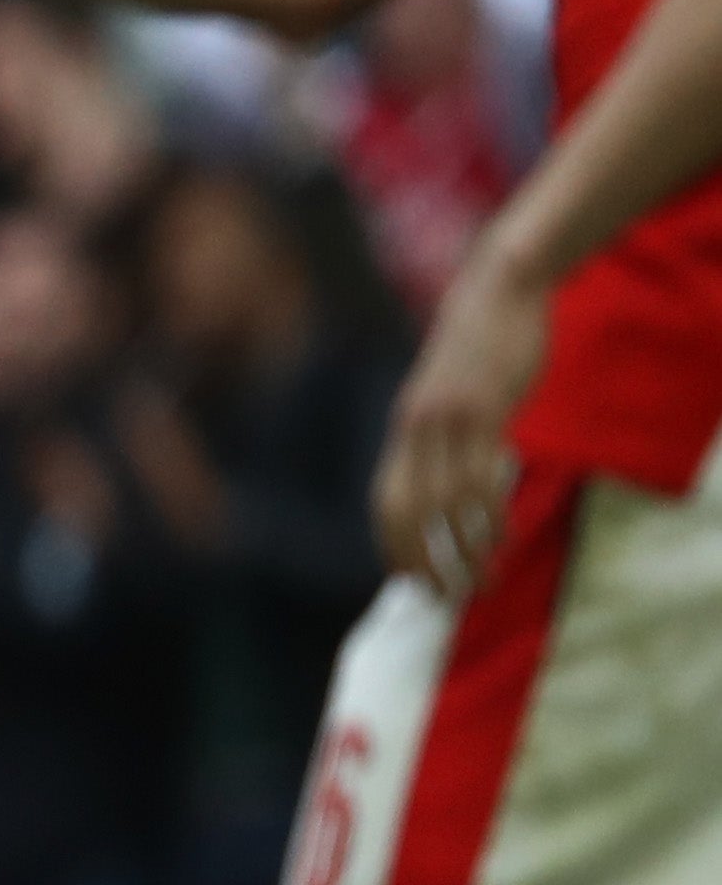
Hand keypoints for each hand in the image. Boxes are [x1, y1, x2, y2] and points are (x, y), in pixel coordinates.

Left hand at [375, 251, 547, 591]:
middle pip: (405, 512)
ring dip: (462, 550)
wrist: (498, 288)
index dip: (390, 544)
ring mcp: (448, 419)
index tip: (407, 580)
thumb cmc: (480, 346)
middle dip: (420, 560)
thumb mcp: (450, 394)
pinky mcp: (483, 409)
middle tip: (443, 597)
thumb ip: (444, 434)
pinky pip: (481, 476)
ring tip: (481, 580)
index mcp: (404, 427)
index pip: (383, 501)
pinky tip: (501, 538)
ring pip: (446, 503)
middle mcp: (416, 428)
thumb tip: (449, 479)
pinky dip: (488, 515)